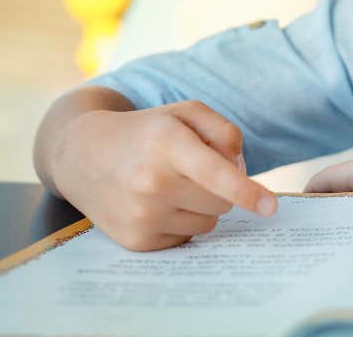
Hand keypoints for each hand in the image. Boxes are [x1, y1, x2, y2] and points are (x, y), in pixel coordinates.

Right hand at [51, 100, 277, 251]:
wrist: (83, 155)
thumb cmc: (145, 131)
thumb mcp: (183, 113)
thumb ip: (223, 131)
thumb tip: (241, 171)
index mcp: (166, 143)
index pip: (214, 173)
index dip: (246, 191)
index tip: (270, 206)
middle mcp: (151, 181)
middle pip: (221, 202)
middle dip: (219, 190)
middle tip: (192, 171)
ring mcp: (142, 215)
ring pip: (207, 224)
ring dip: (200, 208)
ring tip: (169, 186)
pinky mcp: (136, 241)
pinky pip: (186, 239)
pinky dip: (180, 223)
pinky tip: (156, 204)